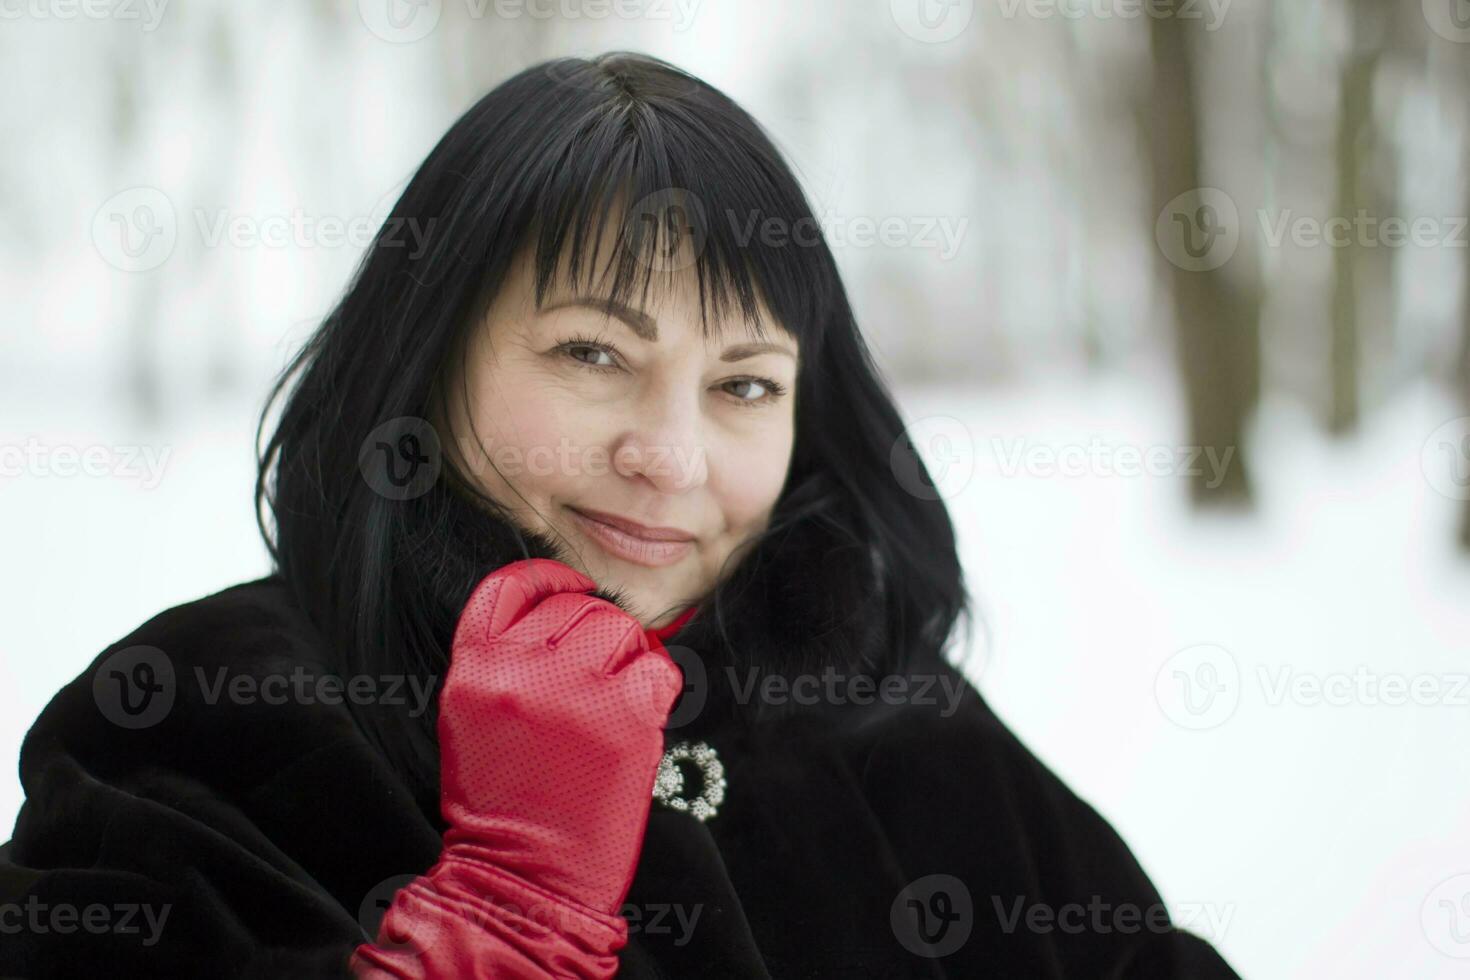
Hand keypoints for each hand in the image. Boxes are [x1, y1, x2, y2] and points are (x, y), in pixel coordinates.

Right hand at [436, 557, 684, 915]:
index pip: (512, 584)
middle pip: (577, 606)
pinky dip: (659, 687)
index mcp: (473, 668)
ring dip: (628, 657)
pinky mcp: (626, 718)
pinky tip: (644, 716)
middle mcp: (519, 669)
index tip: (572, 589)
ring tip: (618, 701)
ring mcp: (574, 691)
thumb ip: (504, 660)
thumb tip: (558, 614)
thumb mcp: (472, 718)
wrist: (520, 880)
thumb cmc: (501, 807)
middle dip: (595, 633)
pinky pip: (659, 668)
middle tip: (600, 679)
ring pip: (620, 628)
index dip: (549, 579)